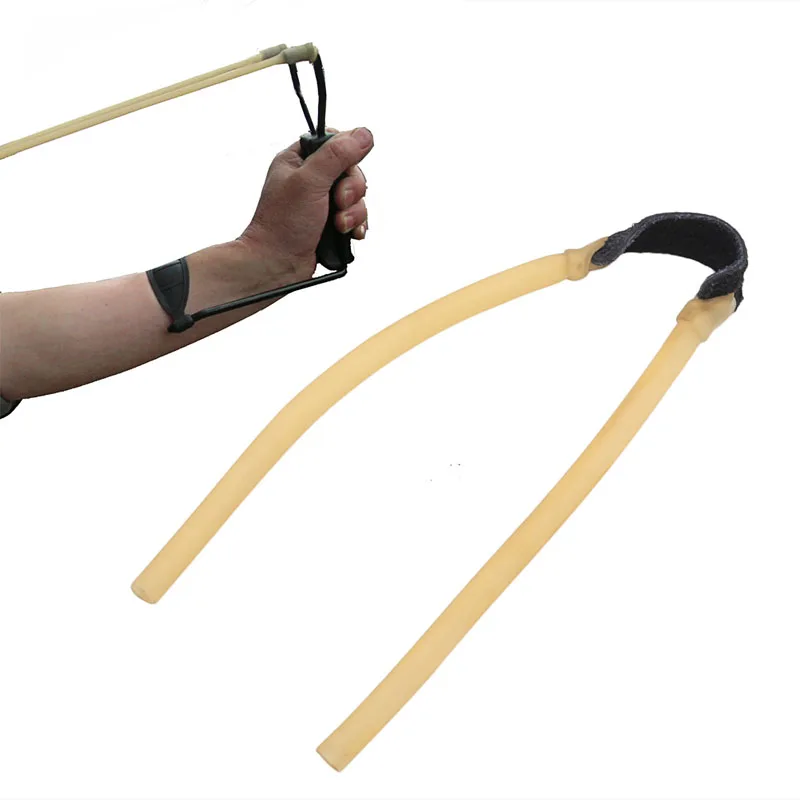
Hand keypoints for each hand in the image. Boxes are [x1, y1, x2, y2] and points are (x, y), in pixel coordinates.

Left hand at [239, 127, 372, 284]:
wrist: (277, 264)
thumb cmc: (282, 225)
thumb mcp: (309, 181)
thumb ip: (337, 155)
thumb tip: (364, 134)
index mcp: (299, 160)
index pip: (335, 142)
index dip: (347, 155)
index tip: (343, 171)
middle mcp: (312, 179)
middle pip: (352, 171)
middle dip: (352, 190)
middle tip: (337, 203)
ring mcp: (323, 202)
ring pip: (357, 196)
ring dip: (354, 213)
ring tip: (339, 226)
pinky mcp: (332, 223)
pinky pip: (357, 217)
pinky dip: (357, 225)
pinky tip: (348, 234)